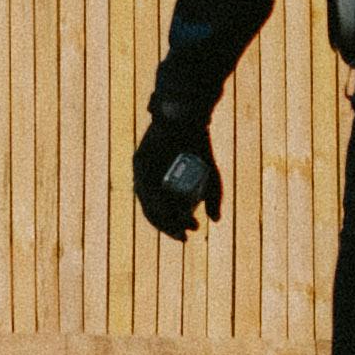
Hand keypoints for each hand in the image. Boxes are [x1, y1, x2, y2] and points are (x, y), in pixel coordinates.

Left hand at [131, 113, 218, 241]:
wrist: (191, 119)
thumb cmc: (199, 147)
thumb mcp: (211, 177)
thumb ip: (214, 197)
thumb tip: (216, 220)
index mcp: (162, 187)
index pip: (163, 214)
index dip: (174, 228)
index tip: (187, 235)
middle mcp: (148, 182)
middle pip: (154, 212)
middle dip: (168, 227)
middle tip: (184, 235)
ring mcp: (141, 172)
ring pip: (147, 202)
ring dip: (161, 218)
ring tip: (178, 226)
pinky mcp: (138, 161)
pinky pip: (143, 185)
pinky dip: (153, 200)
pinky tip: (165, 209)